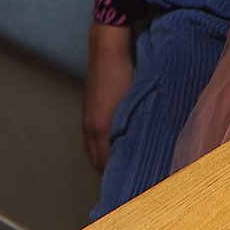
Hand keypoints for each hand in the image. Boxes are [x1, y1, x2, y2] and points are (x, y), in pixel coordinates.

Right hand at [83, 21, 134, 170]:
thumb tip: (142, 143)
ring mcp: (86, 119)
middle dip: (109, 170)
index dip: (116, 173)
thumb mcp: (134, 102)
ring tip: (119, 162)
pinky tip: (110, 144)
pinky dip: (97, 147)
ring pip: (91, 150)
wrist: (107, 50)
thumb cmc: (124, 73)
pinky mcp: (87, 111)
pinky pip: (89, 139)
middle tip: (126, 174)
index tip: (130, 178)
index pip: (105, 164)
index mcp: (102, 128)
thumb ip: (134, 126)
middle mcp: (90, 127)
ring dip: (102, 159)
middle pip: (96, 161)